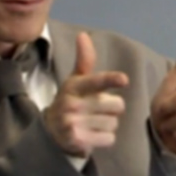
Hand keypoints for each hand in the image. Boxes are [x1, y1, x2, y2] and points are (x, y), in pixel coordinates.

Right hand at [44, 32, 128, 156]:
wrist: (51, 132)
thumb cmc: (71, 101)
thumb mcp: (76, 81)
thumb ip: (85, 60)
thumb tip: (83, 34)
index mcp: (74, 86)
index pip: (96, 81)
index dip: (111, 79)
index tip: (124, 79)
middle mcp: (72, 104)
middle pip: (116, 105)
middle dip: (113, 109)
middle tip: (97, 110)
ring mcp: (73, 123)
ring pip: (113, 123)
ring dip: (108, 124)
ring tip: (93, 123)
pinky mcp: (78, 140)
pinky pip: (109, 138)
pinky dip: (105, 138)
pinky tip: (92, 135)